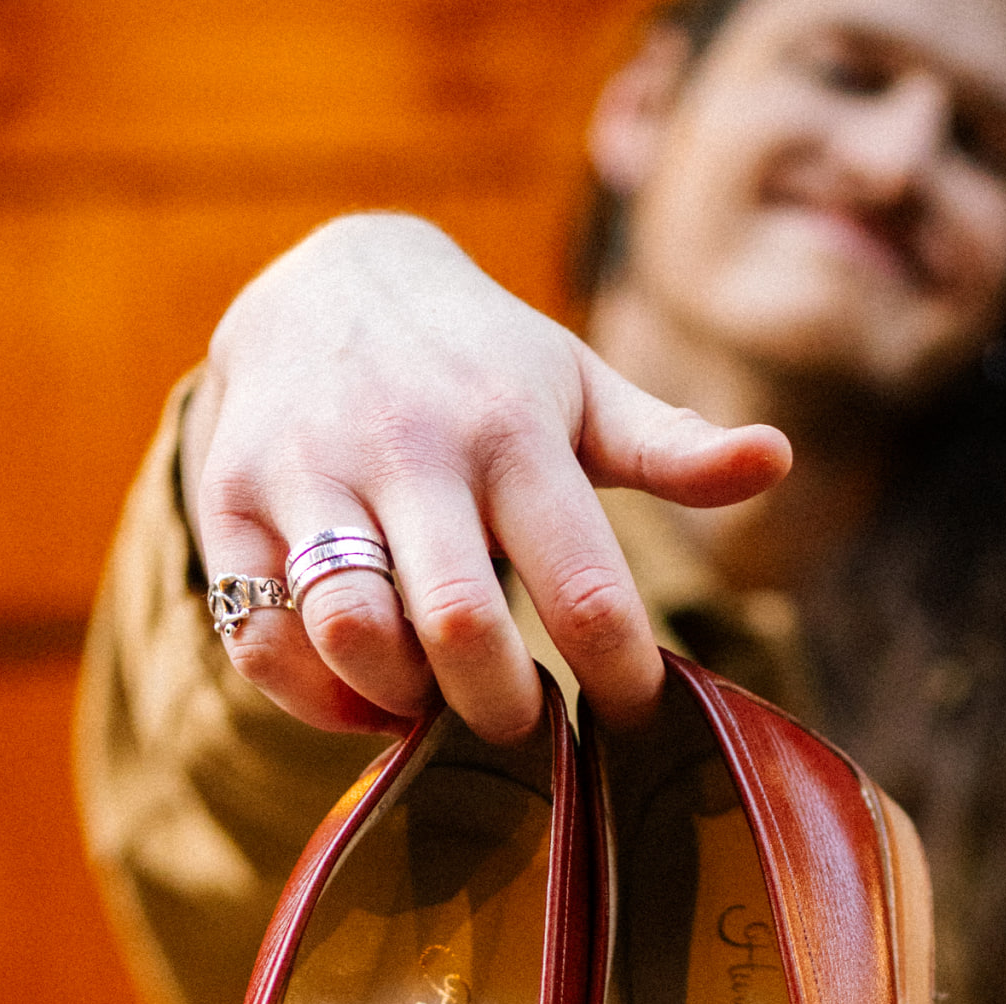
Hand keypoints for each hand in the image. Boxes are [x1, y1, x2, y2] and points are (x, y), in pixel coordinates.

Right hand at [183, 215, 789, 741]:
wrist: (319, 281)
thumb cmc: (478, 364)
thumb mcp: (578, 388)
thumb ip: (671, 444)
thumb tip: (775, 462)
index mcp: (513, 430)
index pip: (586, 587)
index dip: (619, 675)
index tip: (632, 710)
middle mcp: (409, 449)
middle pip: (459, 626)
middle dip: (500, 707)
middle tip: (525, 721)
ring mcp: (309, 474)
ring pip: (351, 633)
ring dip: (399, 699)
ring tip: (434, 695)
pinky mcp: (230, 504)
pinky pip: (262, 641)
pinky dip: (315, 697)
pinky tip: (363, 696)